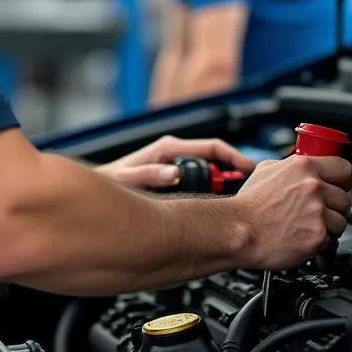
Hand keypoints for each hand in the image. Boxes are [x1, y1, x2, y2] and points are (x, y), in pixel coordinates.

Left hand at [96, 134, 257, 189]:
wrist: (101, 187)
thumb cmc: (111, 180)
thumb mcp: (127, 179)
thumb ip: (148, 175)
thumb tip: (173, 173)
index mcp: (168, 148)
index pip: (212, 147)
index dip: (234, 157)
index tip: (250, 169)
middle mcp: (174, 152)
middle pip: (214, 160)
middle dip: (232, 173)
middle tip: (247, 192)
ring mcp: (175, 163)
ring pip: (208, 171)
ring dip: (222, 183)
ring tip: (237, 201)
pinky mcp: (175, 174)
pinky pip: (199, 180)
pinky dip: (211, 189)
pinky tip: (216, 204)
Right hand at [233, 155, 351, 269]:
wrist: (238, 230)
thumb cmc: (248, 204)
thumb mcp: (267, 170)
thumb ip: (292, 166)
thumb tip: (305, 167)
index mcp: (303, 167)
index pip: (345, 168)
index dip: (343, 179)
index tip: (340, 184)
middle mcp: (313, 187)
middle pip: (345, 198)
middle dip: (333, 206)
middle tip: (317, 210)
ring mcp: (317, 212)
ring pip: (341, 221)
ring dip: (328, 226)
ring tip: (306, 225)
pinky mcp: (318, 236)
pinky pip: (332, 241)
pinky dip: (320, 242)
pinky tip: (303, 237)